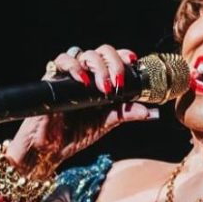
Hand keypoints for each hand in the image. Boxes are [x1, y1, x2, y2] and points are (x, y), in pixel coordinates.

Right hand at [5, 44, 158, 173]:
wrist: (49, 149)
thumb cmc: (75, 135)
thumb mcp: (107, 123)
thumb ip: (127, 114)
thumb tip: (153, 112)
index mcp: (99, 82)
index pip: (112, 59)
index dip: (123, 55)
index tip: (133, 61)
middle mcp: (85, 75)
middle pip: (100, 52)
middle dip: (113, 63)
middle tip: (118, 83)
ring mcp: (69, 76)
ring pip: (83, 53)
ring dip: (97, 66)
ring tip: (103, 87)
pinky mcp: (52, 79)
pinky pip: (61, 62)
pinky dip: (74, 67)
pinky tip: (84, 81)